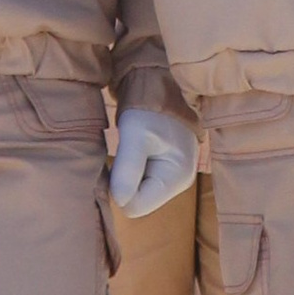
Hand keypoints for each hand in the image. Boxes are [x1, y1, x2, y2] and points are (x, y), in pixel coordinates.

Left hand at [109, 100, 200, 221]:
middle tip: (119, 156)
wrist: (159, 87)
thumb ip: (128, 168)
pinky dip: (129, 172)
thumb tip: (120, 202)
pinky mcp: (163, 172)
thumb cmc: (149, 108)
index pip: (136, 207)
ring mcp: (171, 179)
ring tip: (126, 152)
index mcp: (177, 178)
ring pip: (136, 193)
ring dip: (125, 177)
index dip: (119, 190)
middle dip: (123, 184)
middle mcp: (178, 184)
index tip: (115, 164)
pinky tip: (129, 154)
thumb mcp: (135, 134)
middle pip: (137, 202)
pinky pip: (139, 183)